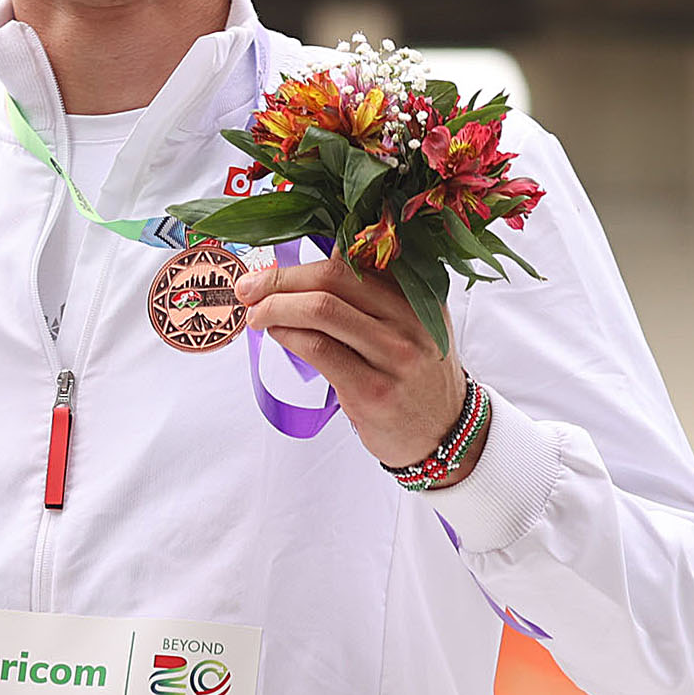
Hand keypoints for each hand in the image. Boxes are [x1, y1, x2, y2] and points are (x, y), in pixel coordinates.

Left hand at [234, 254, 473, 470]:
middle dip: (278, 281)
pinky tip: (277, 336)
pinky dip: (287, 336)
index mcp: (418, 295)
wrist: (445, 433)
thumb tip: (300, 273)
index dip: (299, 263)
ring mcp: (395, 355)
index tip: (266, 271)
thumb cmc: (412, 374)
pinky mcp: (373, 390)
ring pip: (320, 310)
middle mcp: (412, 319)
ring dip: (274, 308)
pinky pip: (318, 349)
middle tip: (249, 290)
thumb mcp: (407, 324)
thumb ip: (367, 295)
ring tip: (257, 316)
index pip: (351, 261)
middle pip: (331, 278)